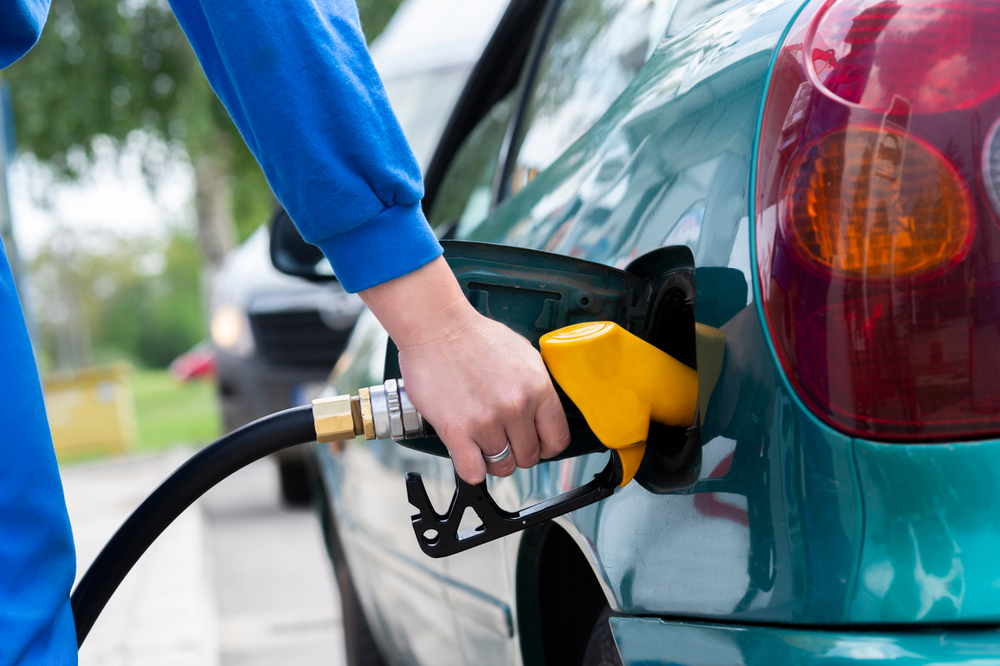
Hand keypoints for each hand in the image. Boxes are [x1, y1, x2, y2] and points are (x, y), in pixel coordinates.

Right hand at [359, 257, 569, 483]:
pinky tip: (468, 454)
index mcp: (537, 388)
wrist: (437, 327)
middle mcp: (516, 407)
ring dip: (493, 459)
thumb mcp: (524, 354)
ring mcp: (487, 421)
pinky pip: (472, 472)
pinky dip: (472, 469)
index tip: (536, 444)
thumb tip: (543, 414)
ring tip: (482, 443)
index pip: (557, 439)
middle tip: (503, 440)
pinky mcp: (456, 430)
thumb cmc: (475, 336)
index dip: (546, 446)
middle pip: (529, 457)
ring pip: (502, 466)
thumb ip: (537, 387)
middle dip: (518, 452)